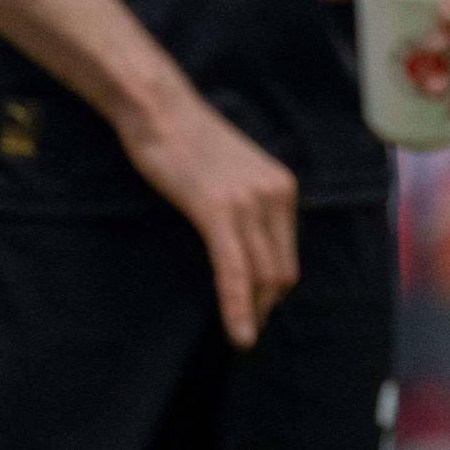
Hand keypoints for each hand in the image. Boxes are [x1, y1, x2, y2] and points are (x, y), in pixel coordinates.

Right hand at [116, 81, 299, 349]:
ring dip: (255, 312)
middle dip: (265, 305)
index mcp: (282, 188)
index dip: (274, 289)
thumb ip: (248, 207)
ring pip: (264, 275)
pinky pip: (235, 270)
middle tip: (246, 329)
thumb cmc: (188, 143)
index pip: (288, 254)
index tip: (257, 310)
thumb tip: (247, 244)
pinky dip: (238, 306)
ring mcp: (250, 203)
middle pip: (281, 270)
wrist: (161, 110)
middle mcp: (277, 195)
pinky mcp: (219, 212)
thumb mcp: (232, 176)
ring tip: (242, 339)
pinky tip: (238, 333)